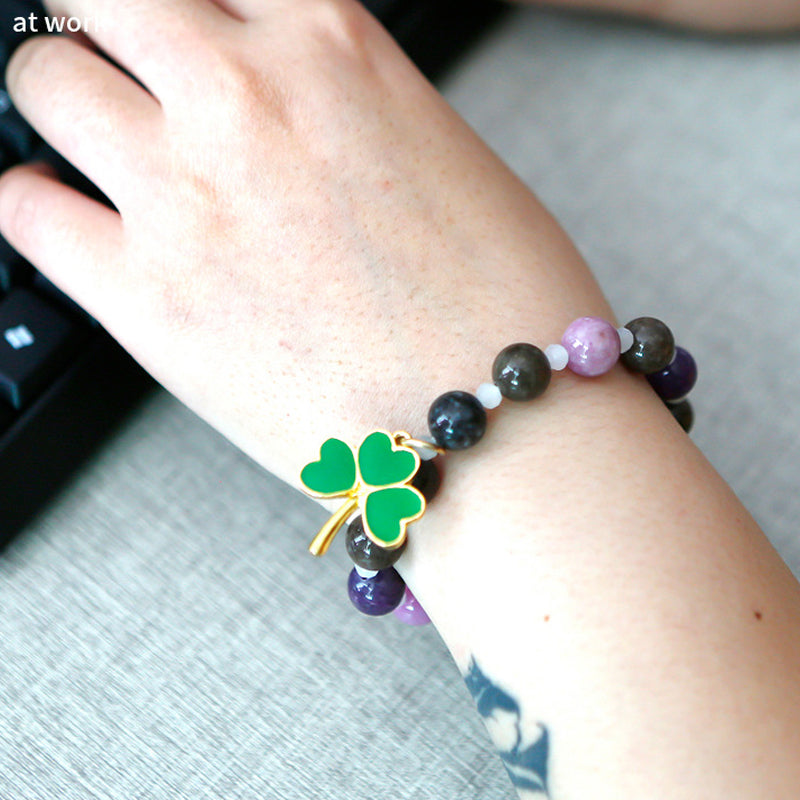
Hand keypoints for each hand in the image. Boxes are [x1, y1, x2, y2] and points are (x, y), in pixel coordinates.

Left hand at [0, 0, 601, 485]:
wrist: (500, 429)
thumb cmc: (501, 304)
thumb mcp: (436, 153)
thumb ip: (340, 107)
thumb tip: (279, 109)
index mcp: (334, 46)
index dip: (183, 5)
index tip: (169, 30)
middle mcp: (245, 97)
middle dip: (95, 21)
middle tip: (119, 67)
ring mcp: (184, 194)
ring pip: (38, 84)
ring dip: (64, 109)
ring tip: (102, 156)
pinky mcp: (145, 298)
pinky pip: (24, 210)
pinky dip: (40, 208)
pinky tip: (84, 229)